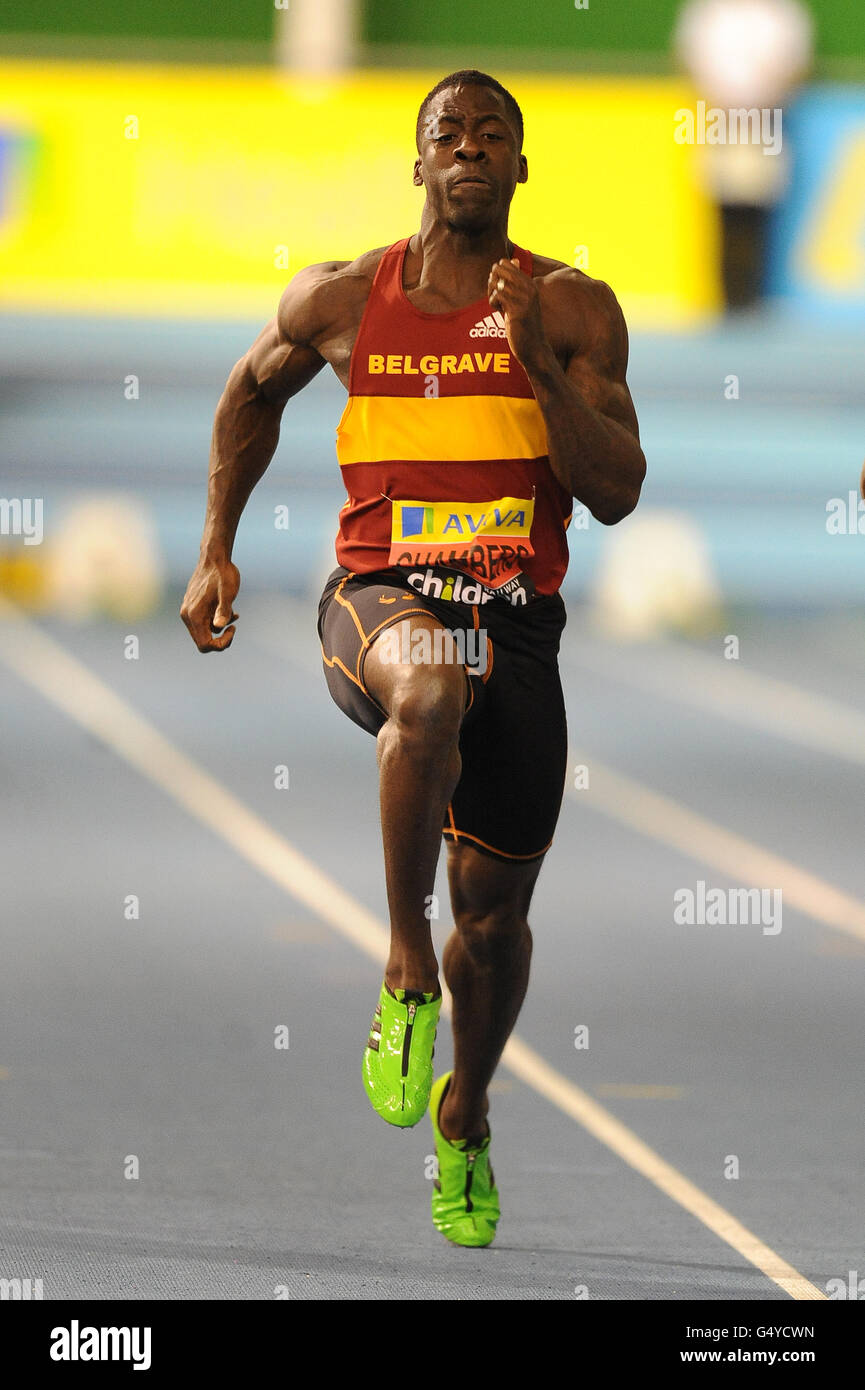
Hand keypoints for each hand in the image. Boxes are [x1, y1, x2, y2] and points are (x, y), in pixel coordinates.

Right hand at [180, 554, 239, 651]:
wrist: (214, 557)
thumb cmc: (223, 574)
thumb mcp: (227, 593)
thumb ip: (223, 610)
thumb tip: (218, 626)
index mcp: (194, 615)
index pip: (205, 645)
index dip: (220, 644)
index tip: (233, 630)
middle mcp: (187, 615)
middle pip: (203, 641)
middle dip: (220, 638)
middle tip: (234, 626)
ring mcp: (188, 610)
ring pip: (204, 631)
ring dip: (219, 626)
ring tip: (233, 612)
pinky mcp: (192, 606)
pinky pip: (203, 621)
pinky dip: (216, 619)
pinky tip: (230, 610)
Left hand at [488, 257, 549, 371]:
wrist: (533, 347)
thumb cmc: (525, 324)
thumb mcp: (522, 299)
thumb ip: (516, 281)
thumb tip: (513, 260)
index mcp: (530, 283)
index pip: (505, 263)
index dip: (496, 274)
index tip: (500, 288)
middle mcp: (529, 288)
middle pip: (498, 270)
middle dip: (491, 281)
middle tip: (495, 297)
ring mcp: (524, 299)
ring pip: (496, 283)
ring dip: (491, 294)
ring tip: (498, 306)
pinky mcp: (518, 310)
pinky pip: (497, 296)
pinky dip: (493, 303)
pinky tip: (500, 312)